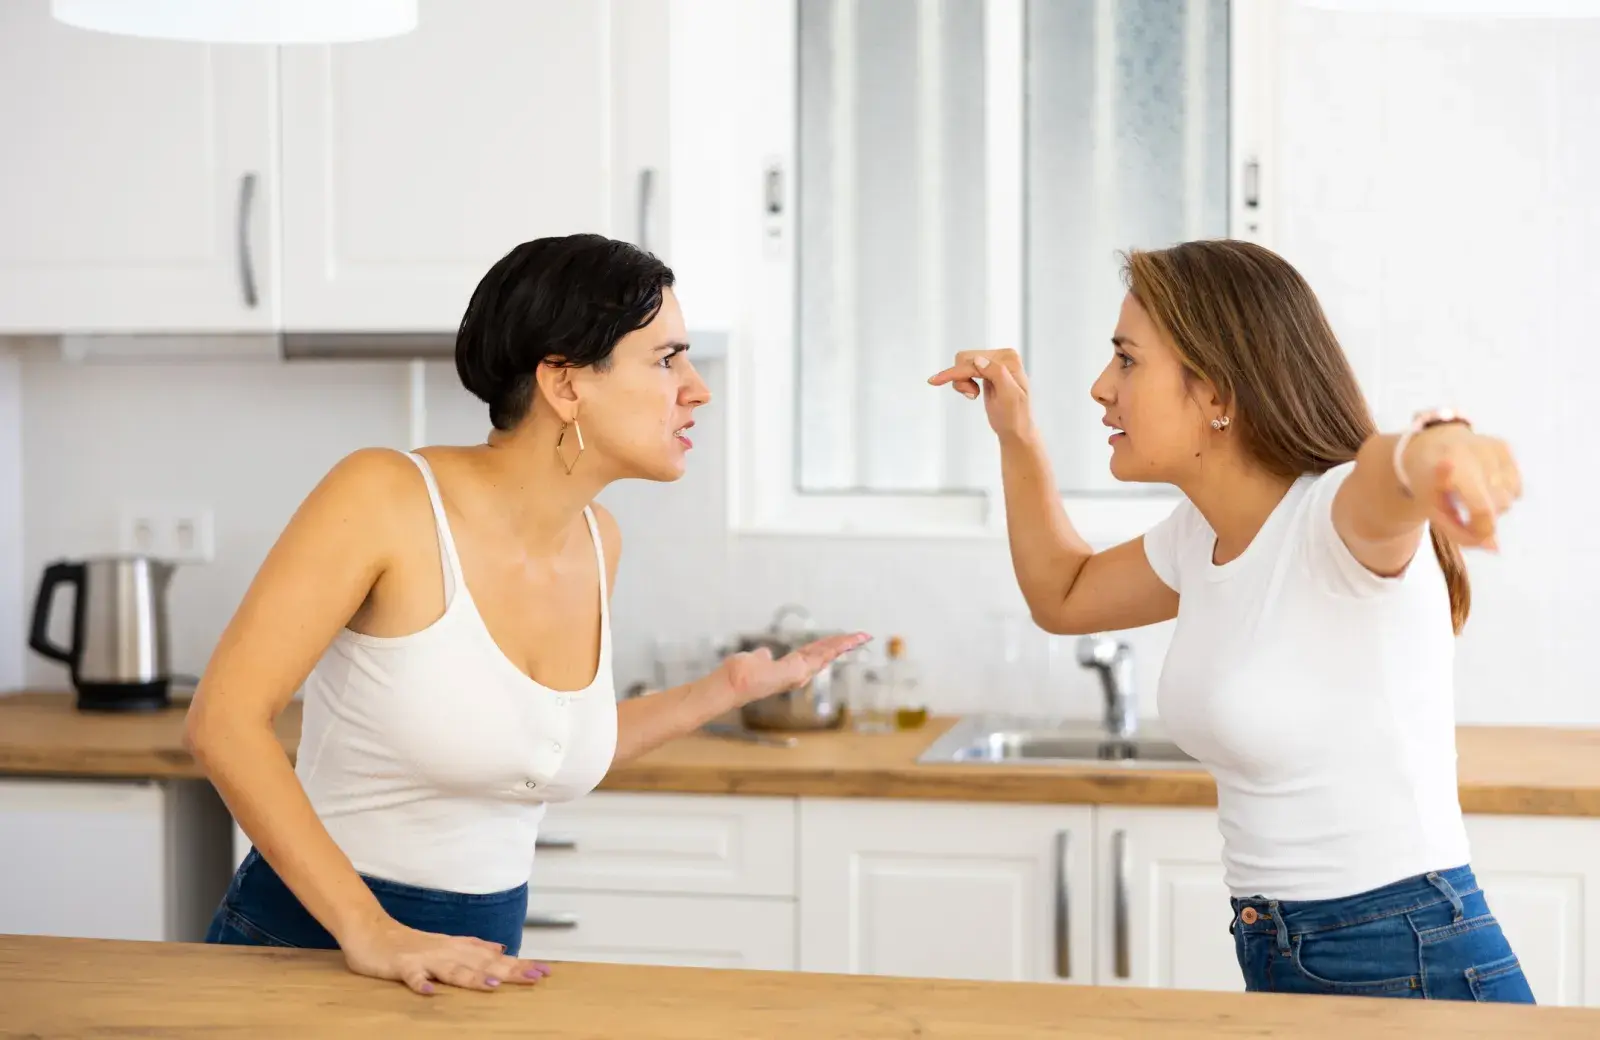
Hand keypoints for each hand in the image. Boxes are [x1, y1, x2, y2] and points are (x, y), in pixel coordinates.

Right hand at [341, 917, 551, 994]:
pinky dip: (421, 984)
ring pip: (452, 968)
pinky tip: (430, 992)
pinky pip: (412, 976)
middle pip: (482, 963)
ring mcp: (424, 958)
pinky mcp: (401, 966)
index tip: (545, 972)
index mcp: (457, 948)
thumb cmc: (408, 942)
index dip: (519, 964)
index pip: (494, 958)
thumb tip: (502, 949)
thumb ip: (473, 948)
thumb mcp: (446, 944)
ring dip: (472, 977)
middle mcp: (446, 951)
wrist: (369, 930)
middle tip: (536, 977)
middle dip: (509, 970)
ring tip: (493, 985)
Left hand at [711, 632, 871, 708]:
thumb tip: (764, 653)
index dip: (827, 647)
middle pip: (824, 655)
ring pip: (827, 653)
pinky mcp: (800, 670)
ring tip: (862, 635)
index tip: (840, 640)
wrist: (734, 683)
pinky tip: (850, 640)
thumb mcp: (754, 660)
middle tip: (863, 636)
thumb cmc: (740, 676)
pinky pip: (823, 654)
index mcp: (789, 670)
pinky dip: (838, 646)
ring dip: (845, 644)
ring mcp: (800, 673)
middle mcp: (797, 673)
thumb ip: (761, 658)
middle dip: (843, 645)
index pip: (812, 655)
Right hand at [927, 349, 1034, 440]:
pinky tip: (973, 393)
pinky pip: (965, 370)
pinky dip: (963, 382)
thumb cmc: (1015, 417)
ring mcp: (994, 363)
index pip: (974, 361)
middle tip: (971, 396)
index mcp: (1009, 359)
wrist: (1016, 431)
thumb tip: (978, 359)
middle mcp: (1002, 357)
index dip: (956, 373)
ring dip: (962, 381)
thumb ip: (997, 374)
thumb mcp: (1009, 397)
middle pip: (965, 359)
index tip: (935, 381)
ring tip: (973, 395)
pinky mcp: (987, 371)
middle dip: (961, 378)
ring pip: (962, 364)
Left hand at [1400, 423, 1521, 550]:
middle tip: (1463, 509)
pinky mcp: (1504, 446)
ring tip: (1470, 492)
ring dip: (1494, 503)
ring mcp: (1491, 447)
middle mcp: (1473, 452)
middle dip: (1485, 516)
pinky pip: (1515, 485)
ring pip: (1511, 496)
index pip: (1481, 507)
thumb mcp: (1434, 513)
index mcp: (1449, 467)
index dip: (1482, 527)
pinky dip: (1503, 491)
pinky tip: (1483, 482)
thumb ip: (1460, 534)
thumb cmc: (1429, 485)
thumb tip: (1495, 548)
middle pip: (1500, 504)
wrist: (1428, 446)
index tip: (1479, 535)